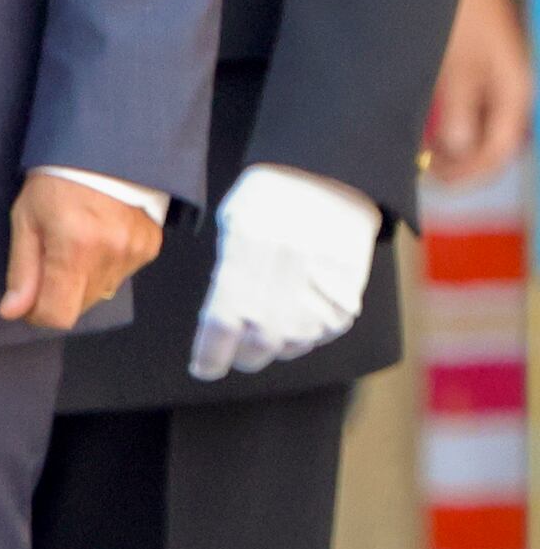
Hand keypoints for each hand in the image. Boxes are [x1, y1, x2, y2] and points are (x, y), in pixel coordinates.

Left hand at [0, 171, 160, 331]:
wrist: (104, 150)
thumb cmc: (55, 182)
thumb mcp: (25, 220)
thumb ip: (22, 270)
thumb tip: (12, 312)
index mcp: (74, 248)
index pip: (59, 314)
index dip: (38, 314)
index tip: (28, 299)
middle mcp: (110, 254)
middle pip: (79, 307)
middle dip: (58, 295)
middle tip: (48, 262)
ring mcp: (134, 252)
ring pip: (100, 293)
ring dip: (81, 282)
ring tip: (73, 245)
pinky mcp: (150, 248)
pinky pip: (120, 276)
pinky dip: (103, 267)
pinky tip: (96, 239)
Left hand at [188, 161, 377, 380]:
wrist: (329, 180)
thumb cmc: (270, 198)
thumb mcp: (232, 229)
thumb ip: (227, 275)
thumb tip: (223, 312)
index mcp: (241, 278)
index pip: (218, 335)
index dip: (209, 357)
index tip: (204, 367)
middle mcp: (278, 298)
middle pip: (255, 351)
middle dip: (243, 354)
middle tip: (238, 347)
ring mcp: (315, 304)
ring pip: (290, 347)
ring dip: (275, 343)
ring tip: (271, 324)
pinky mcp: (345, 303)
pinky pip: (322, 334)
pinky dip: (308, 330)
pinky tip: (300, 311)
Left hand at [434, 0, 532, 187]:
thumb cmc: (458, 13)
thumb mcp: (455, 62)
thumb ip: (459, 106)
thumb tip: (458, 149)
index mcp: (513, 91)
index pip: (500, 149)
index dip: (470, 173)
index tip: (437, 182)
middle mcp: (509, 92)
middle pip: (492, 145)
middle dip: (462, 165)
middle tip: (425, 174)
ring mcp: (495, 85)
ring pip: (480, 132)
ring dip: (454, 150)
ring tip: (421, 155)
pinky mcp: (478, 77)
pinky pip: (470, 114)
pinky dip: (450, 128)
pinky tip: (427, 132)